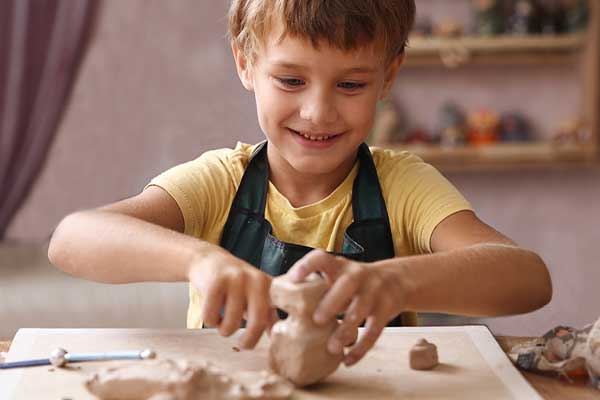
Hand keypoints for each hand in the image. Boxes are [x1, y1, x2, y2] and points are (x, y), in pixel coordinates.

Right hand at [187, 250, 277, 348]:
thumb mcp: (255, 293)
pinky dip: (210, 320)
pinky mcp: (215, 282)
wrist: (208, 259)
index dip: (276, 330)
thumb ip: (268, 313)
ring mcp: (236, 279)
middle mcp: (256, 280)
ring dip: (224, 330)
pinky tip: (212, 311)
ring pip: (231, 324)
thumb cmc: (235, 283)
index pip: (278, 310)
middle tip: (242, 345)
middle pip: (257, 323)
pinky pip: (211, 317)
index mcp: (269, 285)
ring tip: (222, 321)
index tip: (272, 339)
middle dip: (248, 341)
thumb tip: (276, 337)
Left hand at [288, 250, 405, 365]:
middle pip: (346, 285)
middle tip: (316, 320)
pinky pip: (374, 331)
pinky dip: (361, 348)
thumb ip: (317, 286)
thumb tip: (278, 307)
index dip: (307, 266)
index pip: (322, 258)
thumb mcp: (338, 275)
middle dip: (332, 302)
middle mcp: (358, 275)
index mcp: (340, 266)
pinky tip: (348, 360)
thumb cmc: (354, 282)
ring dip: (345, 330)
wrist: (396, 280)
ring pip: (360, 311)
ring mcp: (374, 292)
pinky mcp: (385, 310)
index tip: (293, 279)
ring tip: (332, 348)